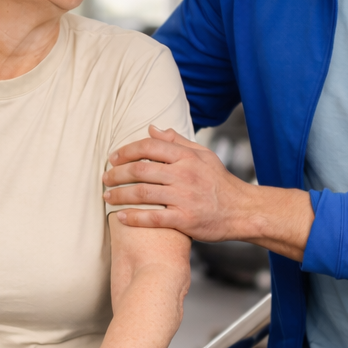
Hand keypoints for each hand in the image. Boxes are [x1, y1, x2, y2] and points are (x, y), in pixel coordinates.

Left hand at [104, 126, 314, 261]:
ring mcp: (184, 197)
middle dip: (117, 173)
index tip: (113, 158)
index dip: (127, 151)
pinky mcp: (185, 219)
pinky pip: (153, 218)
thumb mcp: (204, 156)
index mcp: (187, 157)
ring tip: (107, 196)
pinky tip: (120, 217)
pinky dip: (134, 217)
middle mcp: (184, 175)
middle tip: (105, 178)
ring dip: (119, 194)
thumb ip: (177, 142)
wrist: (242, 211)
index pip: (149, 146)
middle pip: (141, 169)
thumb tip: (153, 127)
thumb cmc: (220, 183)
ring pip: (142, 193)